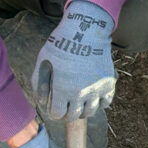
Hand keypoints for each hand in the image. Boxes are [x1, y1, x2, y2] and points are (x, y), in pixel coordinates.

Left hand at [32, 0, 116, 120]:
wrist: (85, 31)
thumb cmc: (61, 45)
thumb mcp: (43, 62)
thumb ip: (39, 83)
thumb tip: (42, 102)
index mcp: (61, 89)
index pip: (57, 114)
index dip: (55, 111)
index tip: (56, 107)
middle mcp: (79, 93)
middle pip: (74, 116)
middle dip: (69, 113)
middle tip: (68, 106)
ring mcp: (96, 89)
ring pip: (90, 112)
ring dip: (83, 109)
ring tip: (80, 102)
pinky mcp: (108, 84)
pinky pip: (105, 103)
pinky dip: (99, 103)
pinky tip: (94, 96)